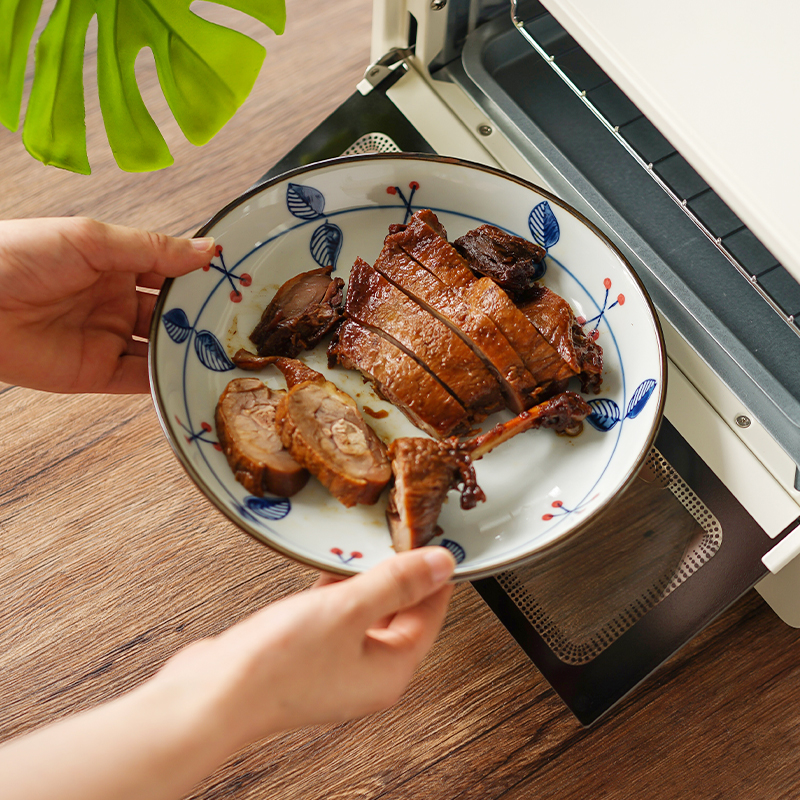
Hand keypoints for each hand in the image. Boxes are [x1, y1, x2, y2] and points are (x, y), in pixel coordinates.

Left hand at [0, 217, 215, 393]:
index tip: (234, 281)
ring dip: (189, 349)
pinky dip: (167, 378)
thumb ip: (153, 249)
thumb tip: (208, 249)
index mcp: (111, 264)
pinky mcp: (96, 373)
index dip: (197, 277)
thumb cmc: (17, 256)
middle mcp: (112, 302)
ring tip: (227, 350)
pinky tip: (193, 374)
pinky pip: (141, 378)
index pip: (167, 271)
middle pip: (168, 312)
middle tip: (239, 320)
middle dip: (199, 316)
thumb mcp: (92, 240)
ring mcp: (106, 338)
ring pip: (160, 347)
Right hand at [0, 548, 455, 799]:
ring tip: (363, 546)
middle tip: (397, 535)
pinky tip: (327, 571)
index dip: (432, 574)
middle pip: (400, 614)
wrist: (211, 696)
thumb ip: (396, 583)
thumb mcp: (347, 610)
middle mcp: (368, 674)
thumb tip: (442, 564)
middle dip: (398, 574)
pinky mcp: (308, 658)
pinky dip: (336, 593)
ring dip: (365, 581)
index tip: (433, 539)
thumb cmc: (276, 666)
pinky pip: (335, 618)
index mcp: (390, 671)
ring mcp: (336, 668)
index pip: (430, 614)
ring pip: (365, 614)